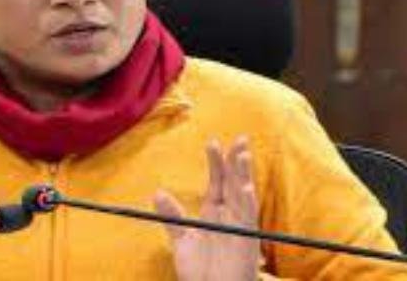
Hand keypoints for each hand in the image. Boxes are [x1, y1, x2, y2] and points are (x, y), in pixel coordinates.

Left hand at [154, 137, 259, 280]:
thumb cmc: (200, 273)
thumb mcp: (182, 241)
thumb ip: (173, 217)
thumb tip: (158, 192)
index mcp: (215, 214)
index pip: (217, 182)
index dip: (216, 162)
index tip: (212, 142)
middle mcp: (230, 217)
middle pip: (234, 183)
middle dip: (236, 161)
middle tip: (239, 138)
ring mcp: (240, 228)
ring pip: (243, 196)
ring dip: (243, 176)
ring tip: (243, 154)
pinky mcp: (246, 242)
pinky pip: (248, 220)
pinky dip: (247, 203)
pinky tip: (246, 188)